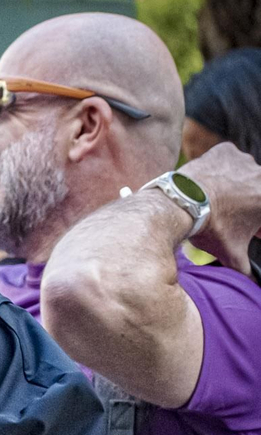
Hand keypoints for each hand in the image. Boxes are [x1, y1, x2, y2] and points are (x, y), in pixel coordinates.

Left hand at [182, 142, 260, 271]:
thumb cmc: (208, 229)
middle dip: (249, 206)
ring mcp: (245, 160)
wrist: (180, 204)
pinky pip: (228, 158)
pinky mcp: (226, 151)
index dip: (258, 226)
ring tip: (217, 201)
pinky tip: (211, 182)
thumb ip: (246, 270)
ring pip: (244, 175)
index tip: (254, 231)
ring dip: (236, 187)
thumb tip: (252, 284)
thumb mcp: (231, 253)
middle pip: (256, 194)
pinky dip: (221, 168)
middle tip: (232, 216)